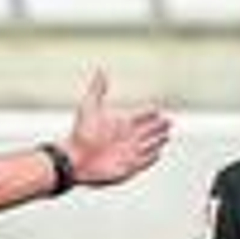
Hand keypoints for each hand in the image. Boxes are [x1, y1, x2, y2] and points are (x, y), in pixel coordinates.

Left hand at [63, 71, 170, 187]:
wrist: (72, 159)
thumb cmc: (79, 134)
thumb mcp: (89, 108)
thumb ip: (97, 90)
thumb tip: (100, 70)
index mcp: (123, 122)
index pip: (143, 115)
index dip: (151, 112)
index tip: (156, 109)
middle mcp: (128, 137)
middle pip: (150, 130)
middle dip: (160, 126)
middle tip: (167, 122)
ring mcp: (128, 153)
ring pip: (150, 145)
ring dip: (158, 141)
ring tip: (165, 137)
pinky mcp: (127, 167)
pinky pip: (144, 162)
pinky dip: (151, 158)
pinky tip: (157, 153)